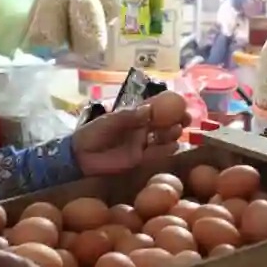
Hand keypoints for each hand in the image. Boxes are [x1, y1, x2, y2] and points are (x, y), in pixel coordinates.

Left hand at [73, 103, 188, 175]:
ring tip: (176, 131)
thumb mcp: (108, 121)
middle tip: (185, 120)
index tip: (182, 105)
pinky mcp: (141, 160)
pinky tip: (173, 146)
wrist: (80, 158)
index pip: (156, 109)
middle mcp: (141, 130)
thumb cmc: (92, 134)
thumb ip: (127, 116)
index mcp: (133, 117)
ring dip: (173, 134)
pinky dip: (167, 150)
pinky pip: (158, 155)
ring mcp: (142, 145)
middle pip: (165, 124)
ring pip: (164, 139)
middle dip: (177, 121)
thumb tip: (148, 109)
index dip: (170, 107)